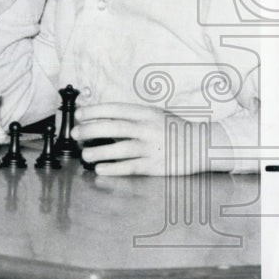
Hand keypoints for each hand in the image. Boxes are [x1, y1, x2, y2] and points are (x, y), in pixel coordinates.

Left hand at [73, 102, 211, 175]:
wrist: (202, 145)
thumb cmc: (172, 129)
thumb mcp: (153, 114)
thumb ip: (131, 116)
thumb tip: (99, 117)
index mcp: (146, 113)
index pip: (115, 109)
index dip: (94, 111)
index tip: (78, 114)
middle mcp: (148, 128)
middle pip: (114, 127)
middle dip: (90, 130)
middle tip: (75, 134)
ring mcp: (153, 148)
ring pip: (120, 149)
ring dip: (98, 152)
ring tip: (84, 154)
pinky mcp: (156, 165)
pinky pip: (131, 167)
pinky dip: (114, 168)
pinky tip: (100, 169)